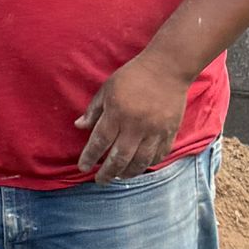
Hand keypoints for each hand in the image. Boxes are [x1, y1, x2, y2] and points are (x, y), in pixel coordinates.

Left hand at [75, 46, 189, 181]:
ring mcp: (154, 131)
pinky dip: (148, 164)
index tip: (83, 167)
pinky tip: (139, 167)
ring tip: (119, 176)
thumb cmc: (134, 75)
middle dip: (107, 173)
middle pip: (119, 158)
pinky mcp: (169, 132)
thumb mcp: (108, 88)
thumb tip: (79, 126)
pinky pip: (158, 155)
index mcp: (117, 114)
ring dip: (127, 173)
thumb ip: (94, 109)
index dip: (89, 157)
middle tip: (100, 180)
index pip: (99, 142)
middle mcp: (135, 126)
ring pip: (139, 162)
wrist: (168, 67)